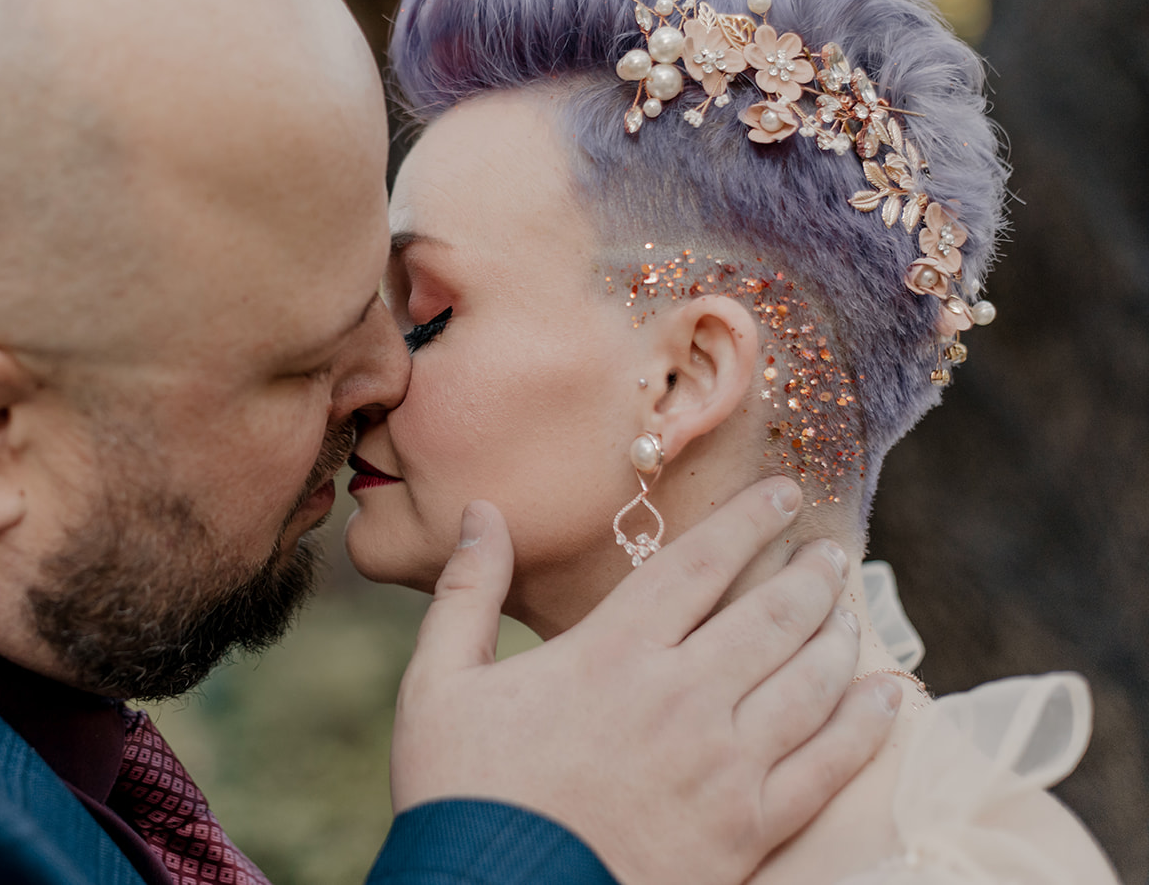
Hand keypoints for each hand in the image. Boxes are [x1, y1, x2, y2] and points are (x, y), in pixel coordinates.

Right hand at [389, 478, 900, 884]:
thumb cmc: (461, 794)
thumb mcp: (439, 683)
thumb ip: (467, 592)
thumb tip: (482, 513)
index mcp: (612, 653)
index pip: (698, 564)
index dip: (746, 521)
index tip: (781, 493)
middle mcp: (680, 696)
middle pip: (770, 615)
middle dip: (808, 574)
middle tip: (830, 550)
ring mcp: (722, 765)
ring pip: (807, 682)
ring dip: (838, 635)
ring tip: (850, 609)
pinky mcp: (746, 829)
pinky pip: (825, 766)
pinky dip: (863, 725)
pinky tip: (884, 698)